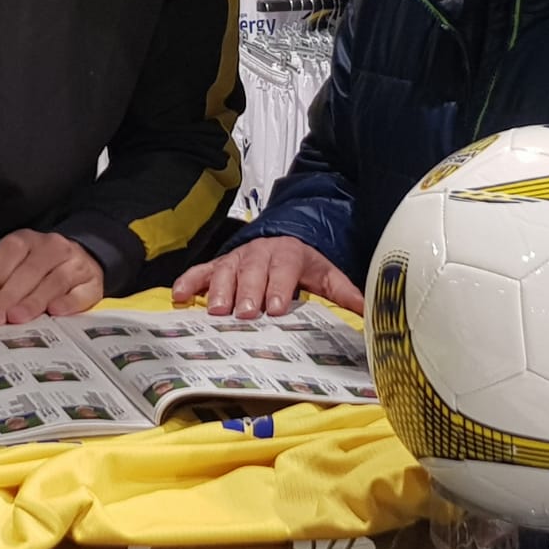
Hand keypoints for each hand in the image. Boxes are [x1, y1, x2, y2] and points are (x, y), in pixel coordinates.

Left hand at [0, 230, 103, 325]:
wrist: (81, 260)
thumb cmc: (40, 266)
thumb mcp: (16, 258)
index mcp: (28, 239)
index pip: (11, 251)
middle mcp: (53, 247)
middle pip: (30, 270)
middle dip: (10, 295)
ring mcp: (76, 263)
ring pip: (54, 281)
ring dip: (34, 302)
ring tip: (17, 318)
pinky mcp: (93, 282)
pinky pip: (81, 292)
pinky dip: (68, 303)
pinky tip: (55, 312)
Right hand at [171, 236, 362, 318]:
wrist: (281, 235)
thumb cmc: (302, 262)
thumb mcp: (326, 273)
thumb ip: (345, 291)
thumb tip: (371, 310)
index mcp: (288, 254)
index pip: (284, 269)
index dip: (280, 287)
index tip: (277, 307)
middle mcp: (259, 254)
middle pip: (252, 272)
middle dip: (248, 292)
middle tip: (245, 313)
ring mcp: (236, 258)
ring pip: (225, 272)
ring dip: (219, 291)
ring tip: (215, 312)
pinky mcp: (218, 264)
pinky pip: (200, 271)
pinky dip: (188, 282)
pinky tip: (178, 296)